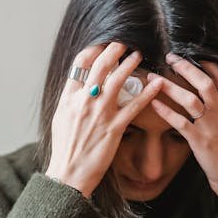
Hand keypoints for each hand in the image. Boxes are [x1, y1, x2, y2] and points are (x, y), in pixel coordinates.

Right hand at [47, 42, 164, 196]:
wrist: (68, 174)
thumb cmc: (65, 149)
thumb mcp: (60, 119)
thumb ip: (70, 100)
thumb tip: (78, 86)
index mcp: (69, 98)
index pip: (80, 64)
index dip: (94, 50)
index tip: (103, 45)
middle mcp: (84, 101)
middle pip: (100, 65)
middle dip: (114, 49)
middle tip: (124, 43)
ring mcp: (99, 114)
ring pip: (118, 80)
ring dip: (130, 64)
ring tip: (138, 55)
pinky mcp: (114, 128)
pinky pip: (134, 106)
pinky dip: (147, 92)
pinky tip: (156, 84)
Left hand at [149, 54, 217, 202]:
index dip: (208, 63)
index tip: (194, 53)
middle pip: (204, 82)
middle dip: (186, 67)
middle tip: (169, 56)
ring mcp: (210, 126)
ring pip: (190, 99)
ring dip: (170, 87)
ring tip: (153, 78)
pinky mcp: (200, 141)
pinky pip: (180, 123)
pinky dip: (166, 111)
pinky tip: (153, 104)